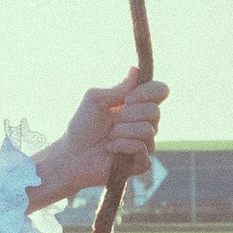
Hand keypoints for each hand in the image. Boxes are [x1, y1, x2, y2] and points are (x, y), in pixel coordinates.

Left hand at [27, 75, 170, 207]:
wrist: (72, 155)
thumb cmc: (82, 127)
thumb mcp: (96, 100)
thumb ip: (118, 88)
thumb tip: (135, 69)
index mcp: (136, 105)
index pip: (160, 91)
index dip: (149, 92)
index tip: (128, 98)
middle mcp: (144, 123)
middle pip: (155, 111)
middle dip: (130, 114)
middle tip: (113, 121)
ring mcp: (145, 143)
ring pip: (148, 130)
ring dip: (123, 131)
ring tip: (109, 136)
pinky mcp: (141, 162)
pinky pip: (142, 148)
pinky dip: (123, 145)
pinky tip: (111, 149)